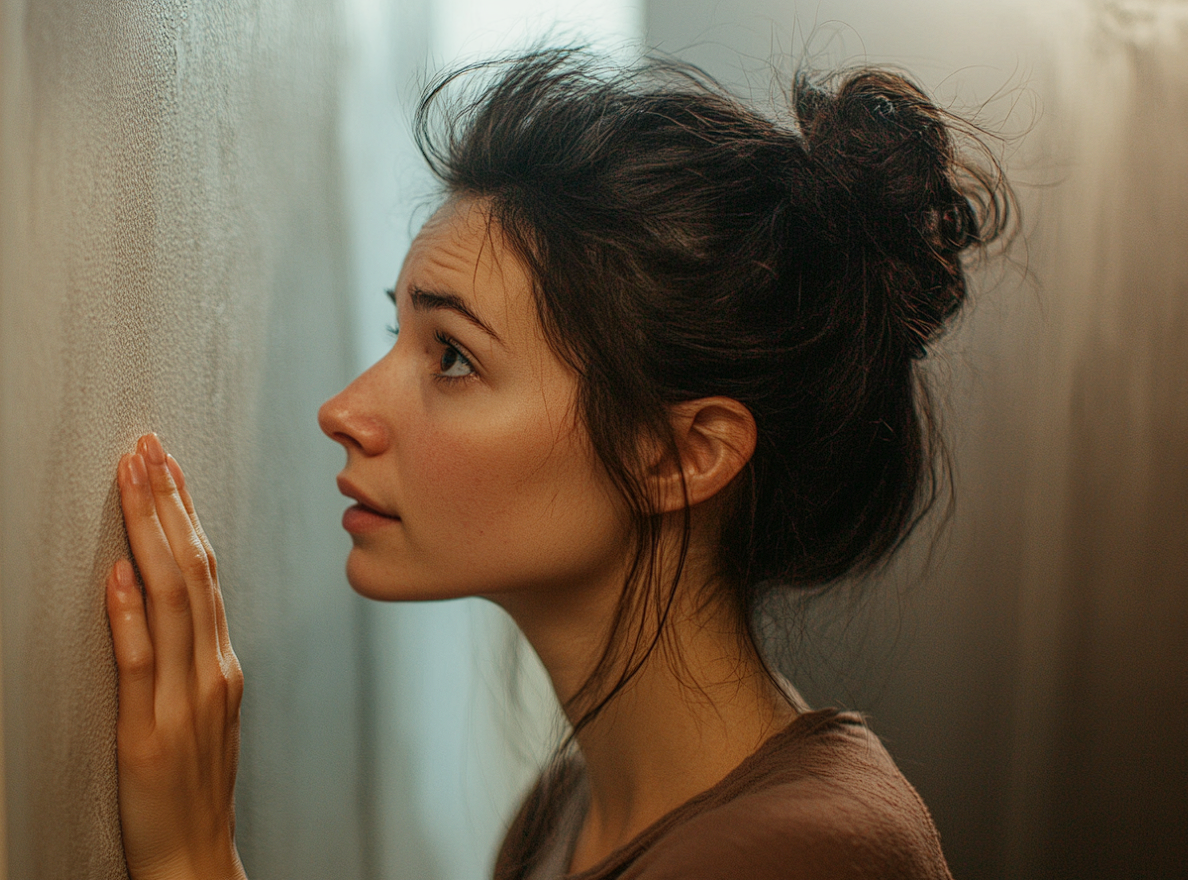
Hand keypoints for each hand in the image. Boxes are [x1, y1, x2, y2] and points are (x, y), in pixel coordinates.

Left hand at [106, 433, 246, 879]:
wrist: (195, 857)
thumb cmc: (194, 786)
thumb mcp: (203, 708)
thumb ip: (188, 651)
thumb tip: (155, 590)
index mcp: (219, 662)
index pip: (204, 571)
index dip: (183, 514)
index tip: (165, 466)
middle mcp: (210, 670)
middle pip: (191, 572)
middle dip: (167, 505)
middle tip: (148, 450)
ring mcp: (184, 699)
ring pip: (173, 602)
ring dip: (151, 537)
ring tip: (135, 484)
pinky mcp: (149, 732)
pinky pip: (141, 665)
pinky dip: (130, 617)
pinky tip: (118, 576)